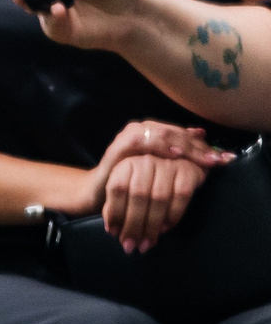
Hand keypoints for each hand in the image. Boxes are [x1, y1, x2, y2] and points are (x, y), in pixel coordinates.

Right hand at [51, 121, 230, 251]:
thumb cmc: (131, 184)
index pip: (184, 135)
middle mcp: (142, 129)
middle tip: (216, 162)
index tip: (224, 159)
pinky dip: (161, 147)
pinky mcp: (117, 146)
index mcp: (154, 133)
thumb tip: (201, 133)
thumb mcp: (160, 170)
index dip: (204, 146)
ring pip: (162, 135)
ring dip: (184, 147)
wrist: (99, 194)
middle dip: (198, 148)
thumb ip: (177, 152)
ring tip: (201, 160)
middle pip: (176, 133)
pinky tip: (175, 156)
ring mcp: (129, 136)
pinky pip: (142, 142)